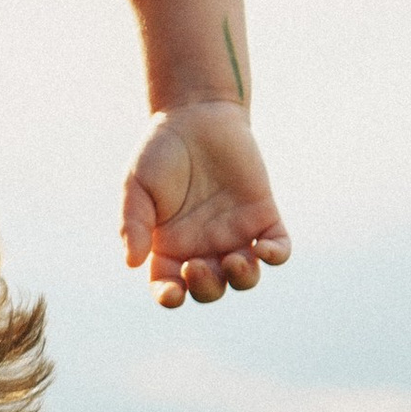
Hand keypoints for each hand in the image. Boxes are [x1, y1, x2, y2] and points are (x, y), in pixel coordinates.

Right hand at [122, 100, 290, 307]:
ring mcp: (235, 233)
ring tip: (235, 260)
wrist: (197, 114)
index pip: (170, 286)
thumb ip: (133, 223)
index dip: (170, 297)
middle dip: (207, 288)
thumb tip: (132, 264)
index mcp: (169, 245)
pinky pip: (278, 249)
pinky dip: (276, 256)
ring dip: (242, 278)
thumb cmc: (160, 150)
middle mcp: (203, 246)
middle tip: (199, 264)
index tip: (170, 291)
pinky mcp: (263, 217)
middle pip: (210, 289)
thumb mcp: (136, 185)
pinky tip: (265, 249)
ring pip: (245, 277)